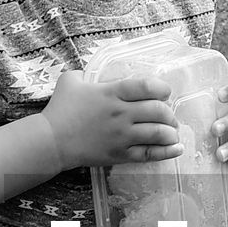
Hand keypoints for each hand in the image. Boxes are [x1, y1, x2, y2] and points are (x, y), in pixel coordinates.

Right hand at [42, 70, 181, 168]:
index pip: (147, 86)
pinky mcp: (120, 154)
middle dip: (169, 112)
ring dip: (171, 132)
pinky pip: (149, 154)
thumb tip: (93, 72)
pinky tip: (176, 149)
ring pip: (158, 133)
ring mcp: (122, 136)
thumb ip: (86, 73)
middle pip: (158, 110)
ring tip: (172, 132)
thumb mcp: (70, 80)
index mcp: (112, 92)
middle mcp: (121, 113)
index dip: (163, 88)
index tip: (165, 92)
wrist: (51, 141)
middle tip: (168, 115)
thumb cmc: (60, 109)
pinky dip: (167, 152)